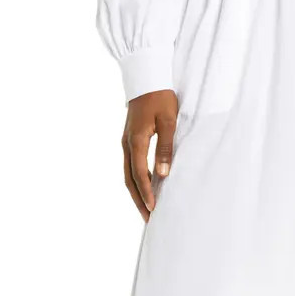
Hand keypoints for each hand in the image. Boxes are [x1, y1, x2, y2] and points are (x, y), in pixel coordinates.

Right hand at [122, 89, 177, 220]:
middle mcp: (127, 144)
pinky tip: (145, 187)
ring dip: (136, 192)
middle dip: (138, 200)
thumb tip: (163, 174)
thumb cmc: (160, 97)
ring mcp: (126, 142)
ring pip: (127, 174)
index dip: (147, 193)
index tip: (154, 209)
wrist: (146, 76)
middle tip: (148, 219)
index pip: (140, 174)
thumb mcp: (168, 121)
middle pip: (129, 179)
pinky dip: (136, 180)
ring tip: (146, 209)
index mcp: (136, 141)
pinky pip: (130, 165)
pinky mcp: (129, 139)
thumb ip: (166, 148)